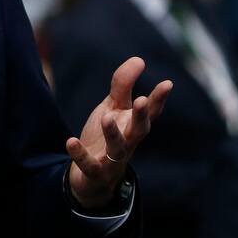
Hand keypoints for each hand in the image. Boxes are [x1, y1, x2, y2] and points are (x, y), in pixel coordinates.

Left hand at [66, 57, 171, 209]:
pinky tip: (70, 141)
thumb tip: (139, 59)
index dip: (159, 99)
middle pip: (139, 130)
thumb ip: (123, 85)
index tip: (167, 83)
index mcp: (133, 125)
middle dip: (141, 116)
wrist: (92, 177)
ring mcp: (113, 159)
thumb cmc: (106, 136)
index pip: (150, 112)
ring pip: (117, 147)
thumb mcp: (113, 107)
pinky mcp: (95, 172)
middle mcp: (128, 142)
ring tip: (106, 117)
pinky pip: (88, 164)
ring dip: (113, 133)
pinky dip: (80, 154)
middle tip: (141, 100)